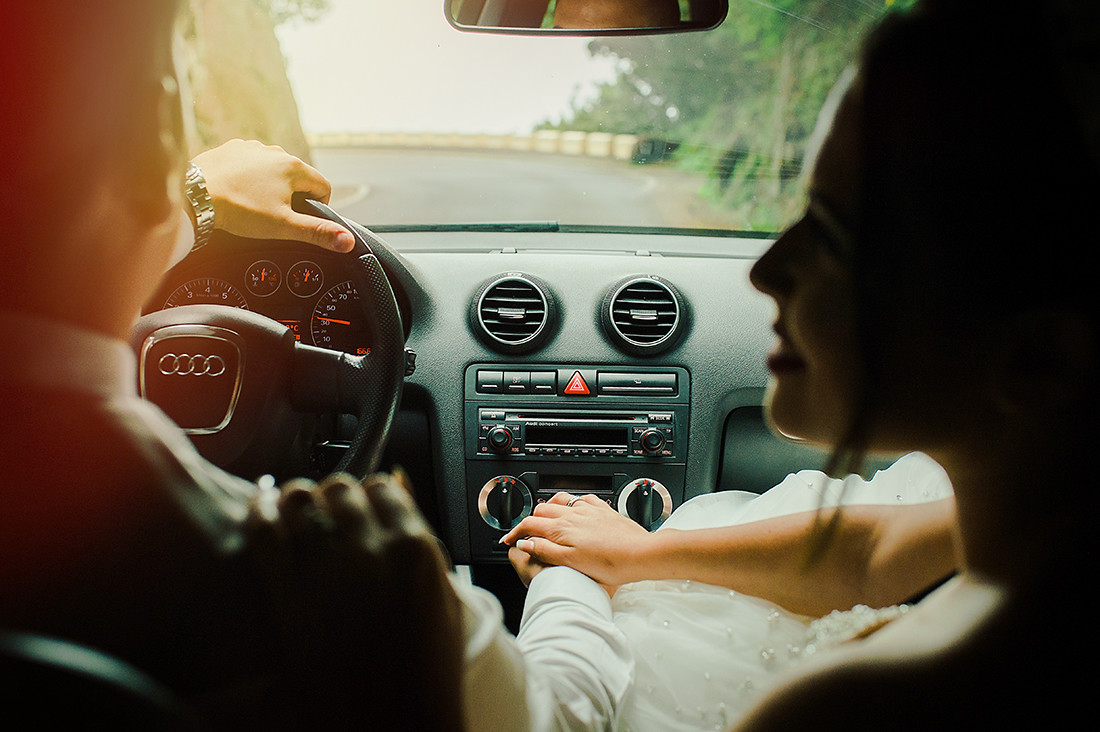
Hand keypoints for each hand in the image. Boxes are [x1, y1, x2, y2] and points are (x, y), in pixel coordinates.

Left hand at [192, 139, 354, 251]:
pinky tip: (237, 192)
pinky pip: (251, 165)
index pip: (324, 187)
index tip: (301, 220)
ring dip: (271, 187)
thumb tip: (347, 241)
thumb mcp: (283, 226)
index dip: (319, 208)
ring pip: (274, 171)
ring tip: (253, 206)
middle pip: (299, 178)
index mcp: (293, 167)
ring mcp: (251, 149)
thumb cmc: (238, 209)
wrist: (193, 194)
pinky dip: (249, 178)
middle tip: (274, 217)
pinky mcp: (231, 150)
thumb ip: (317, 233)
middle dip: (293, 198)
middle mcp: (275, 152)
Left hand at [245, 469, 464, 729]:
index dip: (368, 496)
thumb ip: (419, 539)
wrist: (393, 719)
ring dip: (297, 500)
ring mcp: (326, 567)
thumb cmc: (424, 669)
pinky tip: (260, 510)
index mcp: (414, 547)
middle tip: (327, 515)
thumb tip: (398, 486)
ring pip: (301, 498)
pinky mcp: (287, 591)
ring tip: (293, 511)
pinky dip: (259, 512)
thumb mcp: (442, 596)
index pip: (382, 489)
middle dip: (333, 497)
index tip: (360, 507)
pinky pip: (264, 529)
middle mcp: (370, 548)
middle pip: (340, 488)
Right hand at [500, 492, 651, 587]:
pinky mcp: (604, 510)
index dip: (516, 533)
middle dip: (530, 520)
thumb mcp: (572, 563)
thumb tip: (525, 544)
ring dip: (549, 508)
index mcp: (562, 529)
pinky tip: (576, 510)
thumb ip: (546, 551)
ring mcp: (589, 510)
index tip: (510, 540)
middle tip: (527, 534)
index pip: (529, 525)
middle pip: (541, 510)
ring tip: (547, 519)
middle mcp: (573, 514)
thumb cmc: (611, 563)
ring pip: (560, 501)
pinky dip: (572, 503)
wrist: (641, 553)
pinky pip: (582, 499)